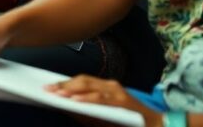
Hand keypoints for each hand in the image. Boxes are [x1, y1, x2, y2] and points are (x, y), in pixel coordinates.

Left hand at [45, 75, 162, 126]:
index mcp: (105, 87)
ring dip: (72, 90)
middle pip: (83, 80)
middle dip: (64, 84)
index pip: (81, 81)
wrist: (155, 125)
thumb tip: (67, 108)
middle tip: (48, 89)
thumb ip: (87, 112)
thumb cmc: (129, 122)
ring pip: (90, 86)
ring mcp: (117, 92)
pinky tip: (76, 101)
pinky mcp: (123, 101)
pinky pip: (101, 98)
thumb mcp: (103, 117)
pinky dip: (87, 99)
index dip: (64, 83)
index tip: (48, 86)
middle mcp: (111, 85)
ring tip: (58, 94)